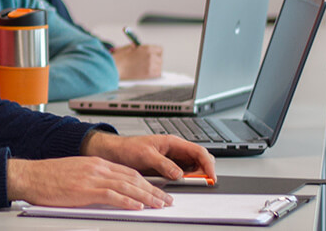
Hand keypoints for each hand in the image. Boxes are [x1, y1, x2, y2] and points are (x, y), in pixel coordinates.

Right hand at [7, 157, 170, 209]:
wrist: (29, 175)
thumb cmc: (48, 177)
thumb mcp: (76, 173)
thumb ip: (93, 179)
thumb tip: (108, 191)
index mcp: (96, 163)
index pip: (129, 172)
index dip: (146, 183)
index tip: (157, 191)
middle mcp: (98, 168)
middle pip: (133, 178)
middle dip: (153, 190)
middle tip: (166, 200)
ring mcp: (92, 178)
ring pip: (127, 186)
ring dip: (146, 197)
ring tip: (159, 205)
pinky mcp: (85, 190)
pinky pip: (111, 195)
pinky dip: (127, 201)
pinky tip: (137, 206)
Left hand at [81, 132, 216, 183]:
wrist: (115, 152)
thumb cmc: (128, 148)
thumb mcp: (145, 155)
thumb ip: (163, 164)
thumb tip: (178, 173)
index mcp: (172, 142)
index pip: (198, 151)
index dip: (208, 163)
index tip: (211, 176)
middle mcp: (175, 150)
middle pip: (199, 159)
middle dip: (204, 170)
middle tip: (203, 182)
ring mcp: (172, 159)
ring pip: (192, 167)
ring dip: (195, 176)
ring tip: (192, 183)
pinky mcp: (167, 167)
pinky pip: (182, 174)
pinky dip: (186, 179)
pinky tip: (183, 183)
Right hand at [112, 44, 163, 79]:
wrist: (115, 67)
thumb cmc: (119, 58)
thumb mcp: (129, 48)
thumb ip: (138, 48)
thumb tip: (140, 49)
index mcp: (147, 48)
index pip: (160, 50)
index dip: (156, 53)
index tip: (154, 55)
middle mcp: (151, 56)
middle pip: (160, 59)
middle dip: (155, 61)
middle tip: (149, 63)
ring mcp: (150, 65)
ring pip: (159, 67)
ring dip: (155, 68)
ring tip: (146, 69)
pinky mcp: (148, 74)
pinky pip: (157, 74)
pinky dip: (154, 75)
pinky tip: (147, 74)